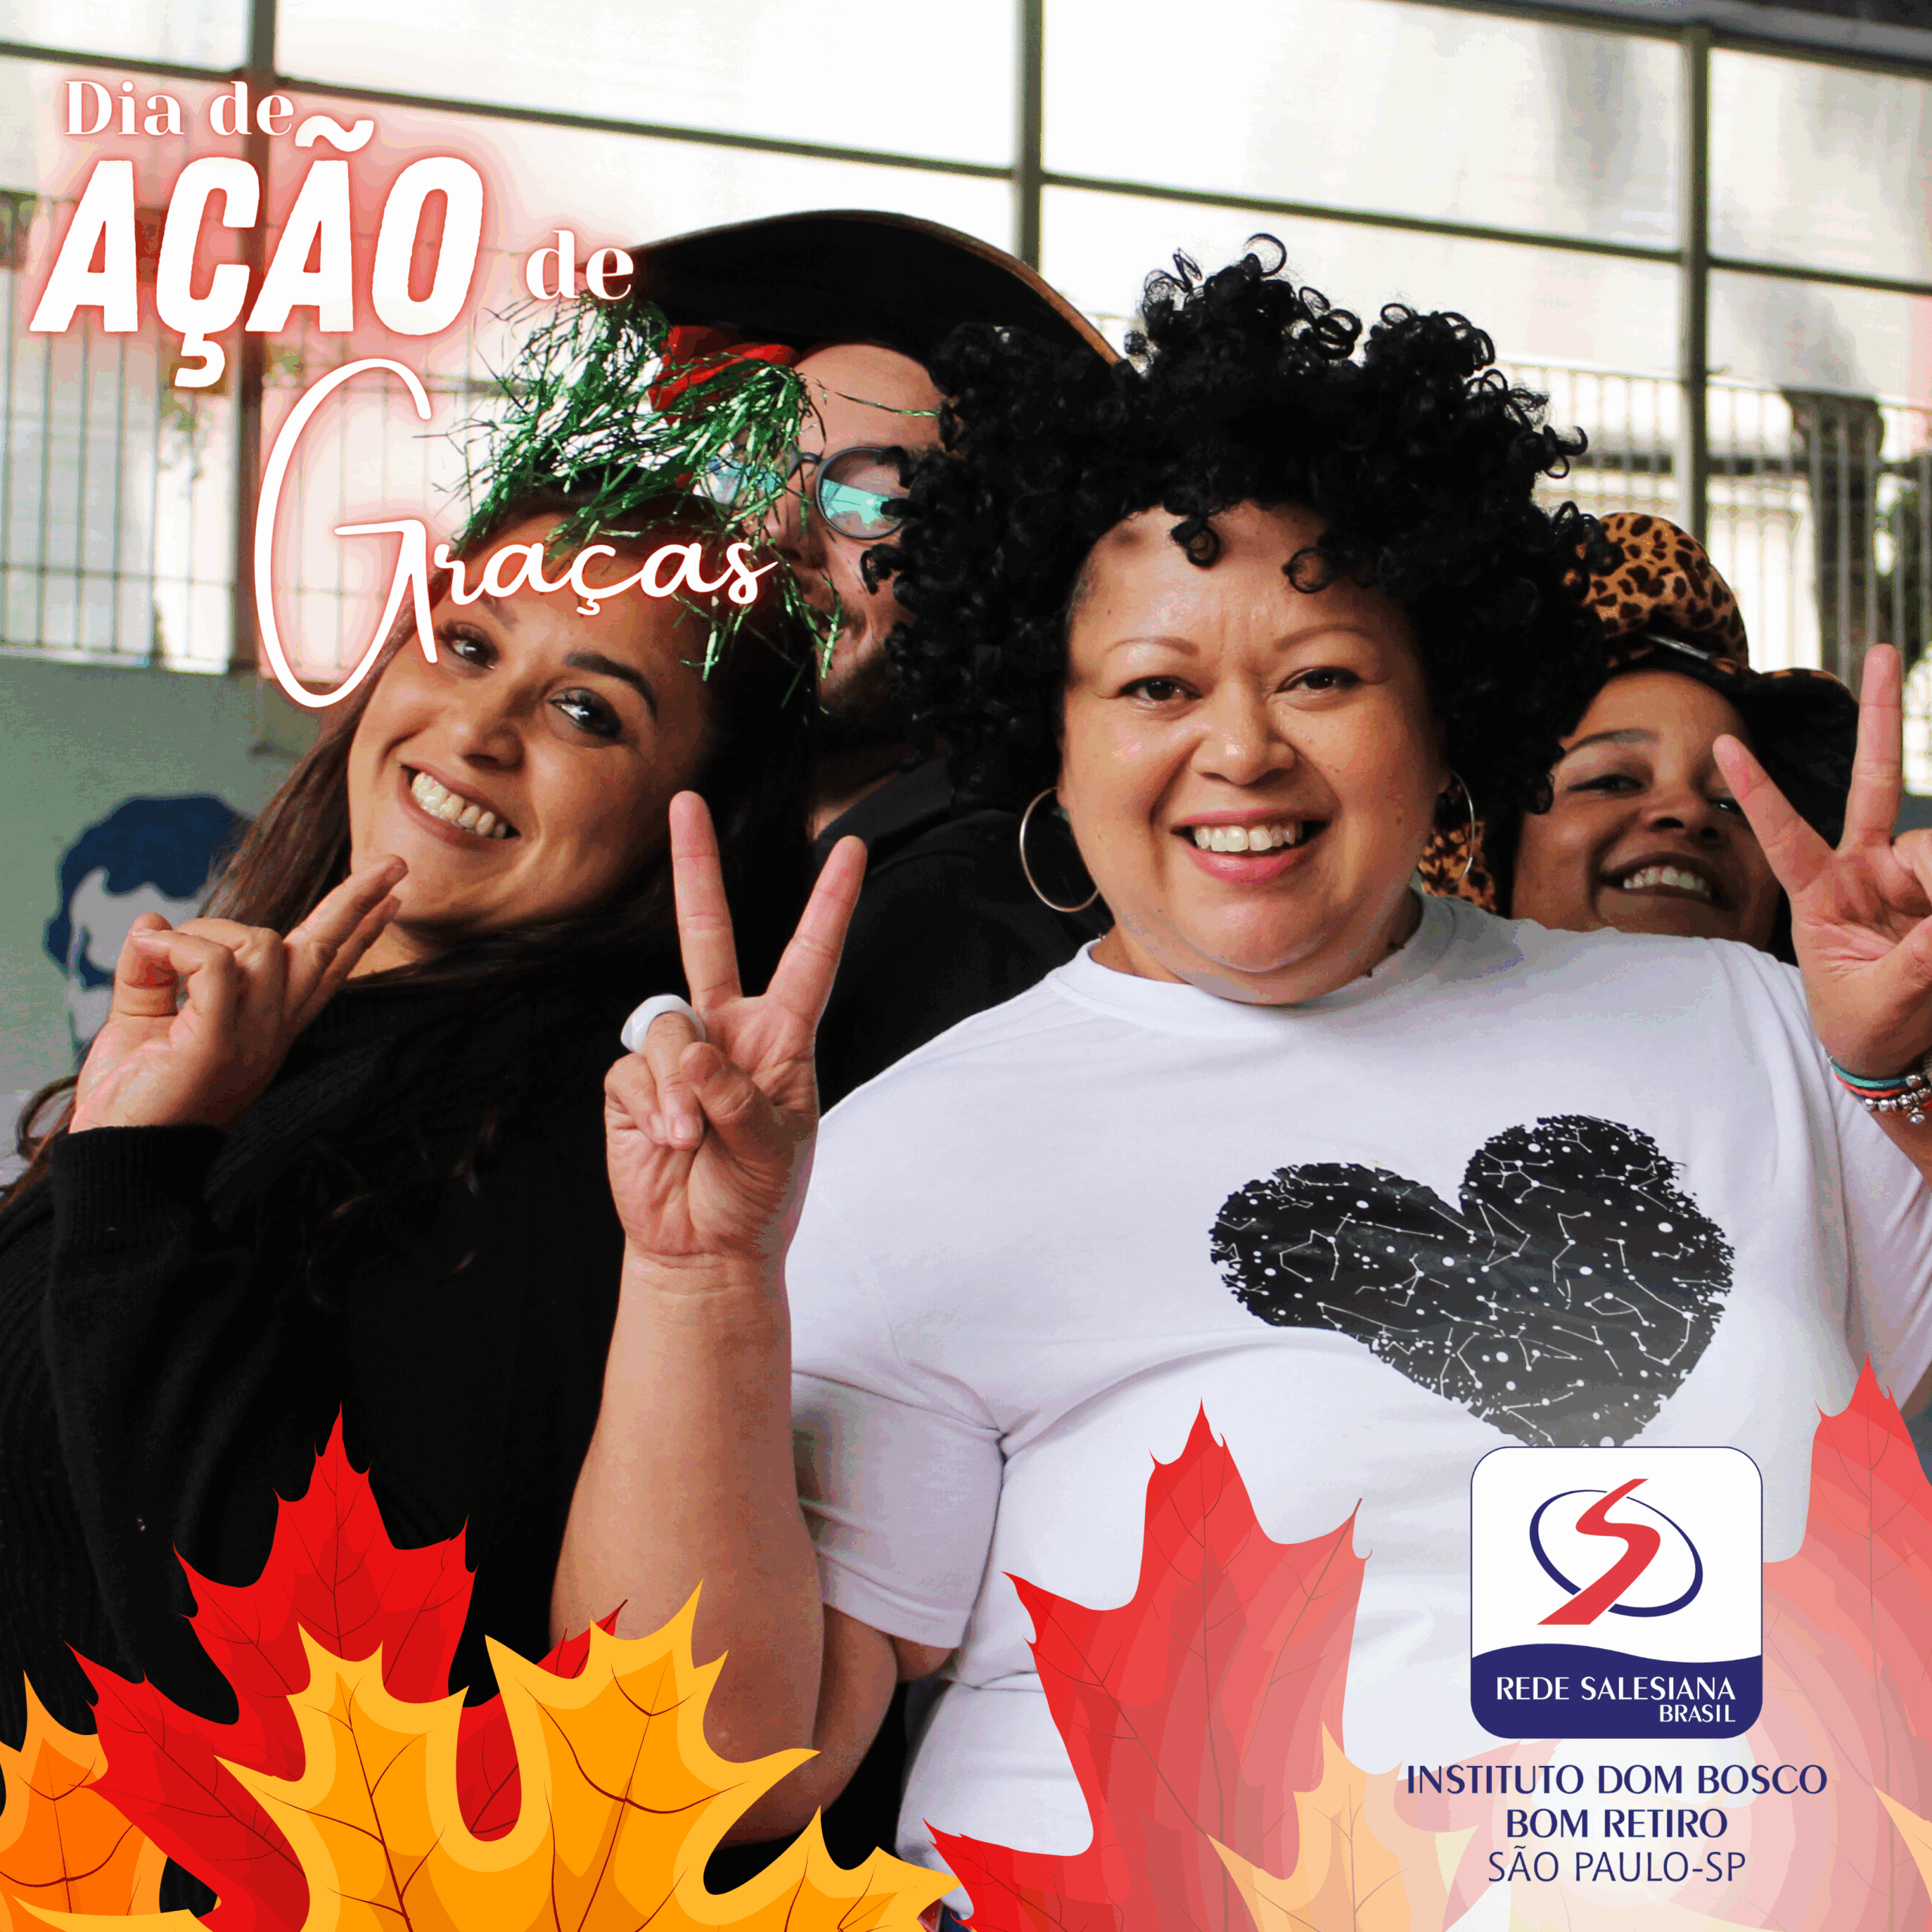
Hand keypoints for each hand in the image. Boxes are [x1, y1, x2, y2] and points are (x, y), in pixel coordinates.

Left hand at [70, 857, 406, 1133]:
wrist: (119, 1156)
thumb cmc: (131, 1098)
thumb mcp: (140, 1019)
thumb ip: (152, 969)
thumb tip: (152, 920)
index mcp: (266, 1026)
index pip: (321, 971)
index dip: (356, 933)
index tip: (391, 902)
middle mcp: (272, 1030)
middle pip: (324, 953)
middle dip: (357, 902)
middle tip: (395, 865)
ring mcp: (254, 1036)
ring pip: (257, 942)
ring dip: (199, 933)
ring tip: (157, 954)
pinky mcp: (222, 1041)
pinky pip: (212, 963)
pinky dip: (174, 946)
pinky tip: (148, 950)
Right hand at [604, 791, 864, 1272]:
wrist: (703, 1250)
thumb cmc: (755, 1195)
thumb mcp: (772, 1145)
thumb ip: (734, 1093)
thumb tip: (688, 1053)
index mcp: (781, 1035)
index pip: (809, 958)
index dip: (828, 904)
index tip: (851, 847)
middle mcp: (727, 1029)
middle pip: (708, 935)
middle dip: (695, 867)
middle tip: (687, 801)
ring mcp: (676, 1051)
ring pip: (666, 1026)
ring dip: (679, 1087)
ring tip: (693, 1138)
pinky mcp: (632, 1081)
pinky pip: (633, 1070)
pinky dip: (653, 1108)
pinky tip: (666, 1142)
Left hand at [1716, 644, 1931, 1075]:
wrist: (1904, 1057)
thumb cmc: (1868, 1029)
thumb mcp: (1879, 1002)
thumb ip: (1918, 962)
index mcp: (1820, 896)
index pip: (1784, 835)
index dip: (1759, 792)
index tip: (1723, 744)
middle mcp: (1865, 870)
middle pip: (1877, 786)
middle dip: (1879, 716)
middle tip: (1886, 652)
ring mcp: (1910, 874)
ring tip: (1926, 944)